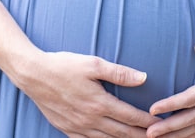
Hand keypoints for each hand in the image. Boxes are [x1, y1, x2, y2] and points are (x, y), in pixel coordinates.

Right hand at [17, 50, 158, 137]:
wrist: (33, 75)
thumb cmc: (63, 65)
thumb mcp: (93, 63)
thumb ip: (119, 73)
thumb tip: (143, 77)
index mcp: (100, 103)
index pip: (131, 117)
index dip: (148, 122)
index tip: (161, 123)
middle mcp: (91, 120)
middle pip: (123, 133)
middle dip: (141, 136)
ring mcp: (78, 127)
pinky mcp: (67, 130)